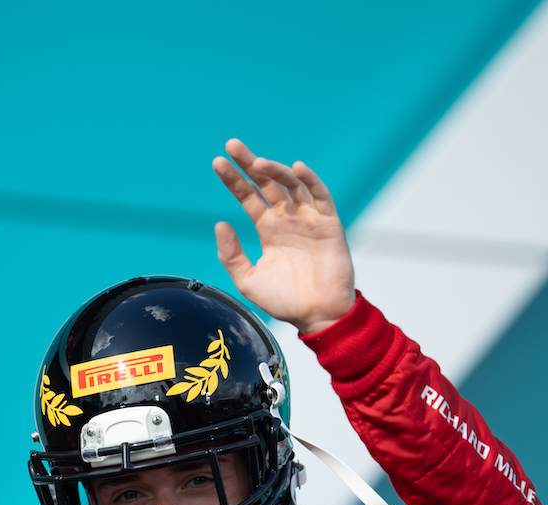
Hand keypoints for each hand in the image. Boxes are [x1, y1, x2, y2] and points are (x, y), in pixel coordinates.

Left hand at [213, 139, 354, 336]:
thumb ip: (231, 254)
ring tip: (258, 163)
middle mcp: (287, 219)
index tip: (217, 162)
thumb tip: (220, 223)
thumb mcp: (248, 279)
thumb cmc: (284, 301)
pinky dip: (310, 181)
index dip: (234, 180)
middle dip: (250, 163)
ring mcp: (308, 219)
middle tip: (232, 145)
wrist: (317, 316)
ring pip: (291, 185)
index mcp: (268, 229)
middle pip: (267, 183)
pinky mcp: (329, 224)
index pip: (248, 197)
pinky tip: (295, 169)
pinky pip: (320, 197)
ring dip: (275, 171)